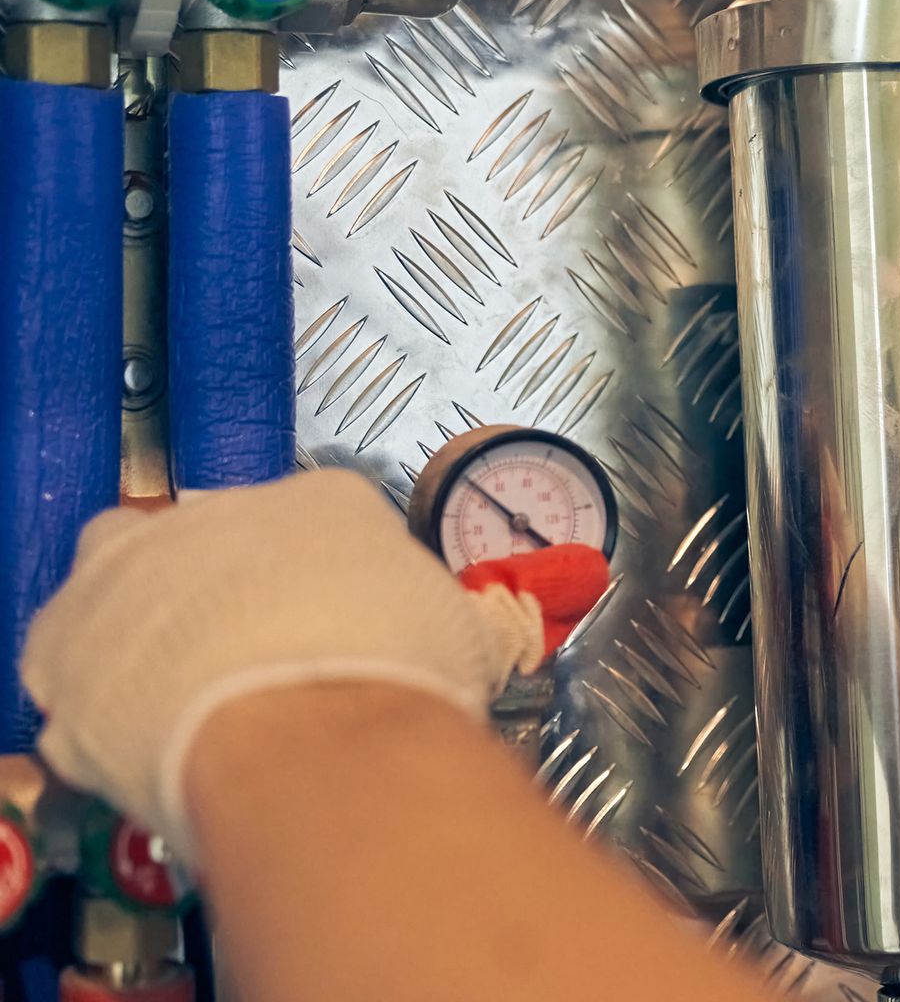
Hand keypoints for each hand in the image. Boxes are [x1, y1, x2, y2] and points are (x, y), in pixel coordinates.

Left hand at [19, 470, 600, 859]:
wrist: (309, 736)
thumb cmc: (393, 678)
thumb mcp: (466, 638)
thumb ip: (468, 623)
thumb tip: (498, 631)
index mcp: (326, 499)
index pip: (321, 518)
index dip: (327, 576)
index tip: (338, 620)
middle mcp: (220, 511)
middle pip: (213, 539)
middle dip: (228, 592)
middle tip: (260, 658)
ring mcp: (131, 569)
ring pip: (125, 589)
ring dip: (149, 633)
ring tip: (190, 702)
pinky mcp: (62, 640)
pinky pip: (72, 664)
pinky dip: (98, 699)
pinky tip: (140, 739)